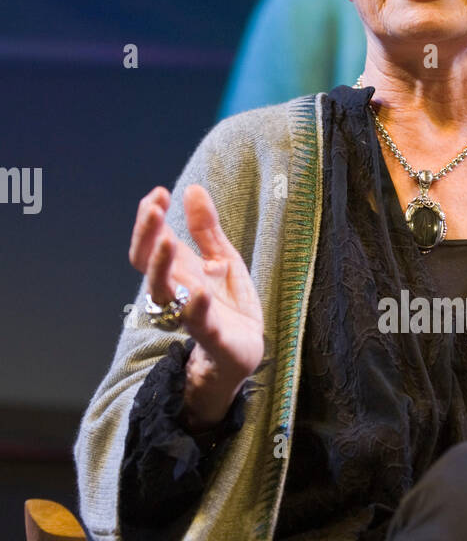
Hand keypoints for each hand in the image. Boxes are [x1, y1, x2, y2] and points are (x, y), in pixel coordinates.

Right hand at [129, 185, 263, 425]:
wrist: (246, 351)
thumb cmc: (229, 306)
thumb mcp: (225, 259)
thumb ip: (208, 228)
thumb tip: (192, 189)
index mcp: (179, 270)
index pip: (152, 241)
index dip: (150, 217)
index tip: (160, 192)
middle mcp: (177, 291)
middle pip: (146, 263)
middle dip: (146, 235)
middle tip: (153, 209)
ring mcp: (191, 314)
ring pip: (163, 293)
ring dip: (162, 266)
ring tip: (168, 239)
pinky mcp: (213, 336)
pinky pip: (199, 323)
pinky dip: (197, 308)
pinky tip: (200, 292)